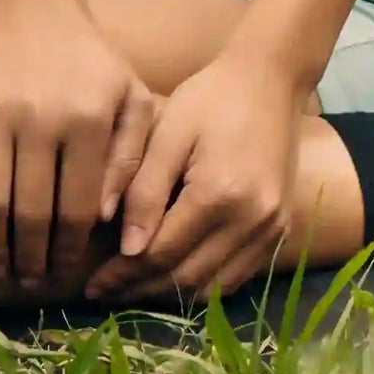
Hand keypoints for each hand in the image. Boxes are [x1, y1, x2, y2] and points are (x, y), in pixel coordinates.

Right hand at [0, 0, 160, 296]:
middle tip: (29, 282)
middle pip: (32, 212)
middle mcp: (42, 122)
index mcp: (89, 121)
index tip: (64, 272)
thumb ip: (131, 154)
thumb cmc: (87, 55)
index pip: (79, 206)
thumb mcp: (128, 94)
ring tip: (1, 268)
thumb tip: (113, 219)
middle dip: (31, 258)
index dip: (70, 247)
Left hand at [83, 49, 319, 307]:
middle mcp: (252, 219)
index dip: (122, 274)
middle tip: (105, 293)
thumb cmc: (211, 97)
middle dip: (140, 290)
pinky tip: (175, 279)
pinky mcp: (281, 227)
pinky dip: (205, 286)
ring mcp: (272, 226)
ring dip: (171, 295)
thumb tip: (126, 250)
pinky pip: (238, 275)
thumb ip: (145, 191)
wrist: (272, 78)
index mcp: (220, 193)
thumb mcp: (170, 133)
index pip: (160, 253)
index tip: (91, 283)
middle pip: (186, 278)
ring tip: (134, 291)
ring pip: (213, 287)